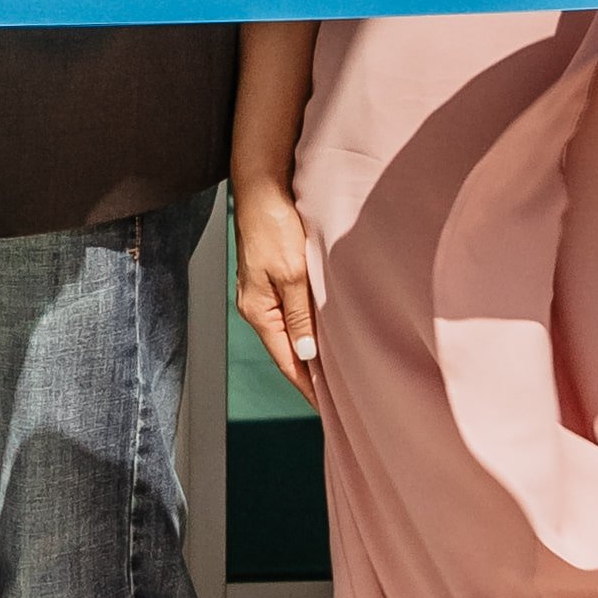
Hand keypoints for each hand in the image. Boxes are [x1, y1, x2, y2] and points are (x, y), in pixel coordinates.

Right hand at [227, 170, 321, 403]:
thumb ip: (300, 316)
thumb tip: (307, 355)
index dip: (306, 386)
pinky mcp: (274, 279)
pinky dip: (309, 329)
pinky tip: (325, 335)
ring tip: (336, 374)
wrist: (262, 188)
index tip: (326, 409)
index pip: (286, 360)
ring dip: (311, 352)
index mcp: (259, 311)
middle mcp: (258, 306)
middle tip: (339, 399)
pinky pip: (293, 314)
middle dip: (310, 375)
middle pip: (287, 350)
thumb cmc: (274, 226)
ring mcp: (265, 293)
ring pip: (292, 332)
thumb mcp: (292, 274)